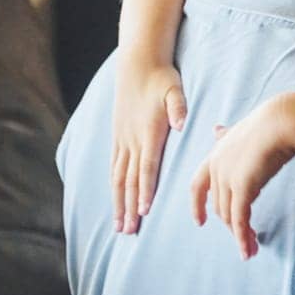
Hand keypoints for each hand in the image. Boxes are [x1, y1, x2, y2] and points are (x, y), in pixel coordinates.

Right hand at [110, 63, 187, 233]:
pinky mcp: (118, 135)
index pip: (147, 168)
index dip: (144, 191)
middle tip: (128, 231)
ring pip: (118, 177)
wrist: (138, 63)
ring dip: (118, 202)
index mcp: (148, 134)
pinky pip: (114, 166)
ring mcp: (122, 139)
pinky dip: (114, 185)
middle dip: (128, 207)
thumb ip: (178, 107)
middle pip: (128, 180)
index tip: (143, 212)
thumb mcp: (174, 89)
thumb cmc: (162, 78)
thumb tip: (180, 122)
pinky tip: (114, 198)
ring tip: (119, 225)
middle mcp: (131, 140)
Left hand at [189, 98, 294, 258]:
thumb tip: (216, 129)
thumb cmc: (268, 124)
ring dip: (240, 235)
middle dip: (231, 226)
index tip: (200, 221)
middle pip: (219, 206)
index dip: (197, 205)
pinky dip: (242, 237)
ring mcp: (227, 178)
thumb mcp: (242, 131)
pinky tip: (248, 249)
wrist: (280, 122)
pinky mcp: (242, 187)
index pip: (198, 185)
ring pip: (228, 215)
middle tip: (248, 241)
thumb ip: (228, 136)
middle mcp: (216, 168)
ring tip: (252, 249)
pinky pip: (239, 219)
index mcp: (215, 155)